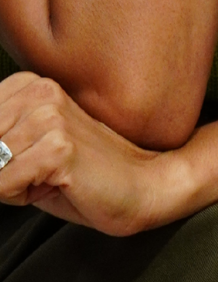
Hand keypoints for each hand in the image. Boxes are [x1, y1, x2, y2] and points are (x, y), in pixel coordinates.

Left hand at [0, 72, 179, 235]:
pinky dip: (20, 196)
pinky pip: (5, 183)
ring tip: (48, 178)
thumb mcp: (26, 151)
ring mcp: (49, 116)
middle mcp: (38, 92)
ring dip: (10, 186)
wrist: (139, 185)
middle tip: (37, 174)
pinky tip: (55, 184)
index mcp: (28, 85)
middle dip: (2, 172)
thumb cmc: (79, 175)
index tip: (19, 161)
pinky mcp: (58, 147)